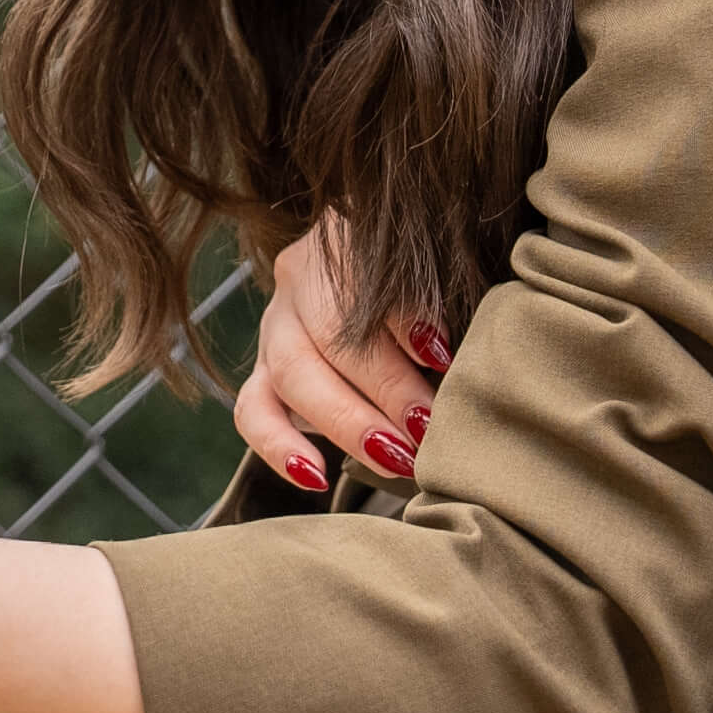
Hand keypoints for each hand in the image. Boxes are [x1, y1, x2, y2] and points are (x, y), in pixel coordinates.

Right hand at [231, 208, 449, 490]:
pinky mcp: (262, 372)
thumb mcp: (434, 269)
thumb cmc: (423, 277)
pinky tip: (317, 477)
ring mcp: (274, 325)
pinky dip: (280, 448)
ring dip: (345, 422)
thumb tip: (460, 354)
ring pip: (288, 373)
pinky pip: (253, 412)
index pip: (364, 276)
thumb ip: (438, 298)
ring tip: (395, 459)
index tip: (441, 356)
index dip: (401, 317)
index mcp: (344, 235)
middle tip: (428, 429)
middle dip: (383, 388)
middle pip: (328, 334)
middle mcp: (298, 277)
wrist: (370, 280)